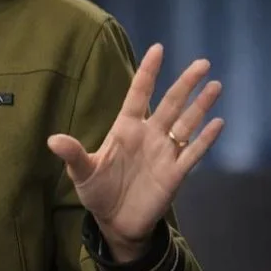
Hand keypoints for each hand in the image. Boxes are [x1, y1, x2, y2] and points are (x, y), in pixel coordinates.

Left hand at [47, 44, 224, 261]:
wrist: (116, 222)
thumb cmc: (98, 191)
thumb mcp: (82, 172)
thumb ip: (72, 154)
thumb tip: (52, 140)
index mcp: (125, 128)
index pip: (139, 94)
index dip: (148, 72)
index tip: (159, 48)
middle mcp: (148, 135)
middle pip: (170, 103)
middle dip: (185, 83)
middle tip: (202, 62)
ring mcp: (164, 153)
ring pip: (186, 124)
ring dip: (201, 105)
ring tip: (215, 84)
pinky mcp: (175, 174)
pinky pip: (193, 153)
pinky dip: (205, 139)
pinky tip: (218, 122)